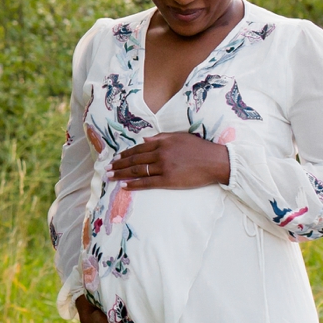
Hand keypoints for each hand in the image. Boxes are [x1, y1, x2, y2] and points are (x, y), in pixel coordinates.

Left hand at [107, 131, 229, 190]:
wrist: (215, 161)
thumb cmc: (199, 148)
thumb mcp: (180, 136)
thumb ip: (161, 137)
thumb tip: (144, 138)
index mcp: (163, 142)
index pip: (139, 148)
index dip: (125, 154)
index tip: (115, 158)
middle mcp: (161, 153)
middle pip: (135, 159)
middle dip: (119, 164)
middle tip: (107, 169)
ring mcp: (164, 167)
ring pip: (138, 170)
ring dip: (122, 174)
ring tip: (111, 176)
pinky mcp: (168, 180)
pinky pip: (147, 183)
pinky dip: (134, 184)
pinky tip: (125, 186)